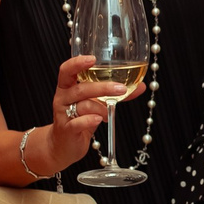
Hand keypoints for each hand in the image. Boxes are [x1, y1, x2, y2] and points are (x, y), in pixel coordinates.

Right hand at [34, 55, 134, 173]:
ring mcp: (63, 114)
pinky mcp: (66, 130)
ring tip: (108, 113)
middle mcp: (63, 98)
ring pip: (83, 105)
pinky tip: (99, 119)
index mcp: (67, 87)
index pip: (67, 70)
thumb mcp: (97, 103)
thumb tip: (140, 86)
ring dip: (101, 107)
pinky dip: (90, 120)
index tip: (92, 58)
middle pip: (80, 88)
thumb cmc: (80, 119)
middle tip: (121, 89)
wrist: (64, 145)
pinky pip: (78, 123)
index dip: (77, 63)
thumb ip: (114, 94)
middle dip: (102, 87)